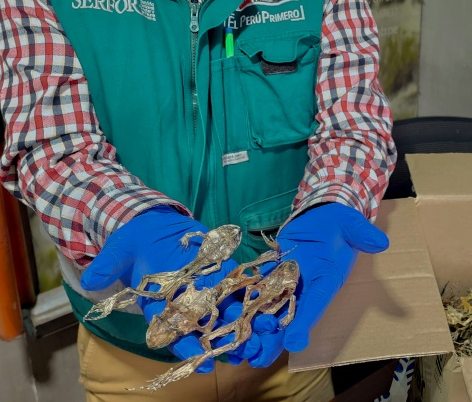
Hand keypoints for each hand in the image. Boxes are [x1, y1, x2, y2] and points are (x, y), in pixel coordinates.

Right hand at [80, 206, 244, 372]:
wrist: (151, 224)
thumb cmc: (132, 242)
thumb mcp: (117, 251)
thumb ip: (106, 266)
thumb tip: (90, 280)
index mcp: (159, 304)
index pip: (173, 331)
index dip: (186, 347)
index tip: (201, 362)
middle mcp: (184, 300)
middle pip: (205, 325)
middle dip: (223, 339)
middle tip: (242, 353)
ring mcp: (203, 285)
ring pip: (225, 309)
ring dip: (243, 322)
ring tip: (260, 337)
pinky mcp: (219, 268)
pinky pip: (237, 282)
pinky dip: (250, 293)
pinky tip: (266, 304)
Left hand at [233, 202, 388, 367]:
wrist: (323, 214)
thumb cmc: (340, 222)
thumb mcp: (352, 224)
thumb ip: (363, 233)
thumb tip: (381, 242)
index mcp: (327, 278)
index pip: (316, 303)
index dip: (305, 321)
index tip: (295, 342)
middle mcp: (307, 285)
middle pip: (290, 315)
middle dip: (274, 337)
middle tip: (257, 357)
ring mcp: (288, 279)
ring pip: (270, 306)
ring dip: (255, 325)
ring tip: (239, 346)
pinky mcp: (273, 270)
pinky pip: (257, 286)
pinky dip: (244, 300)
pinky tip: (228, 314)